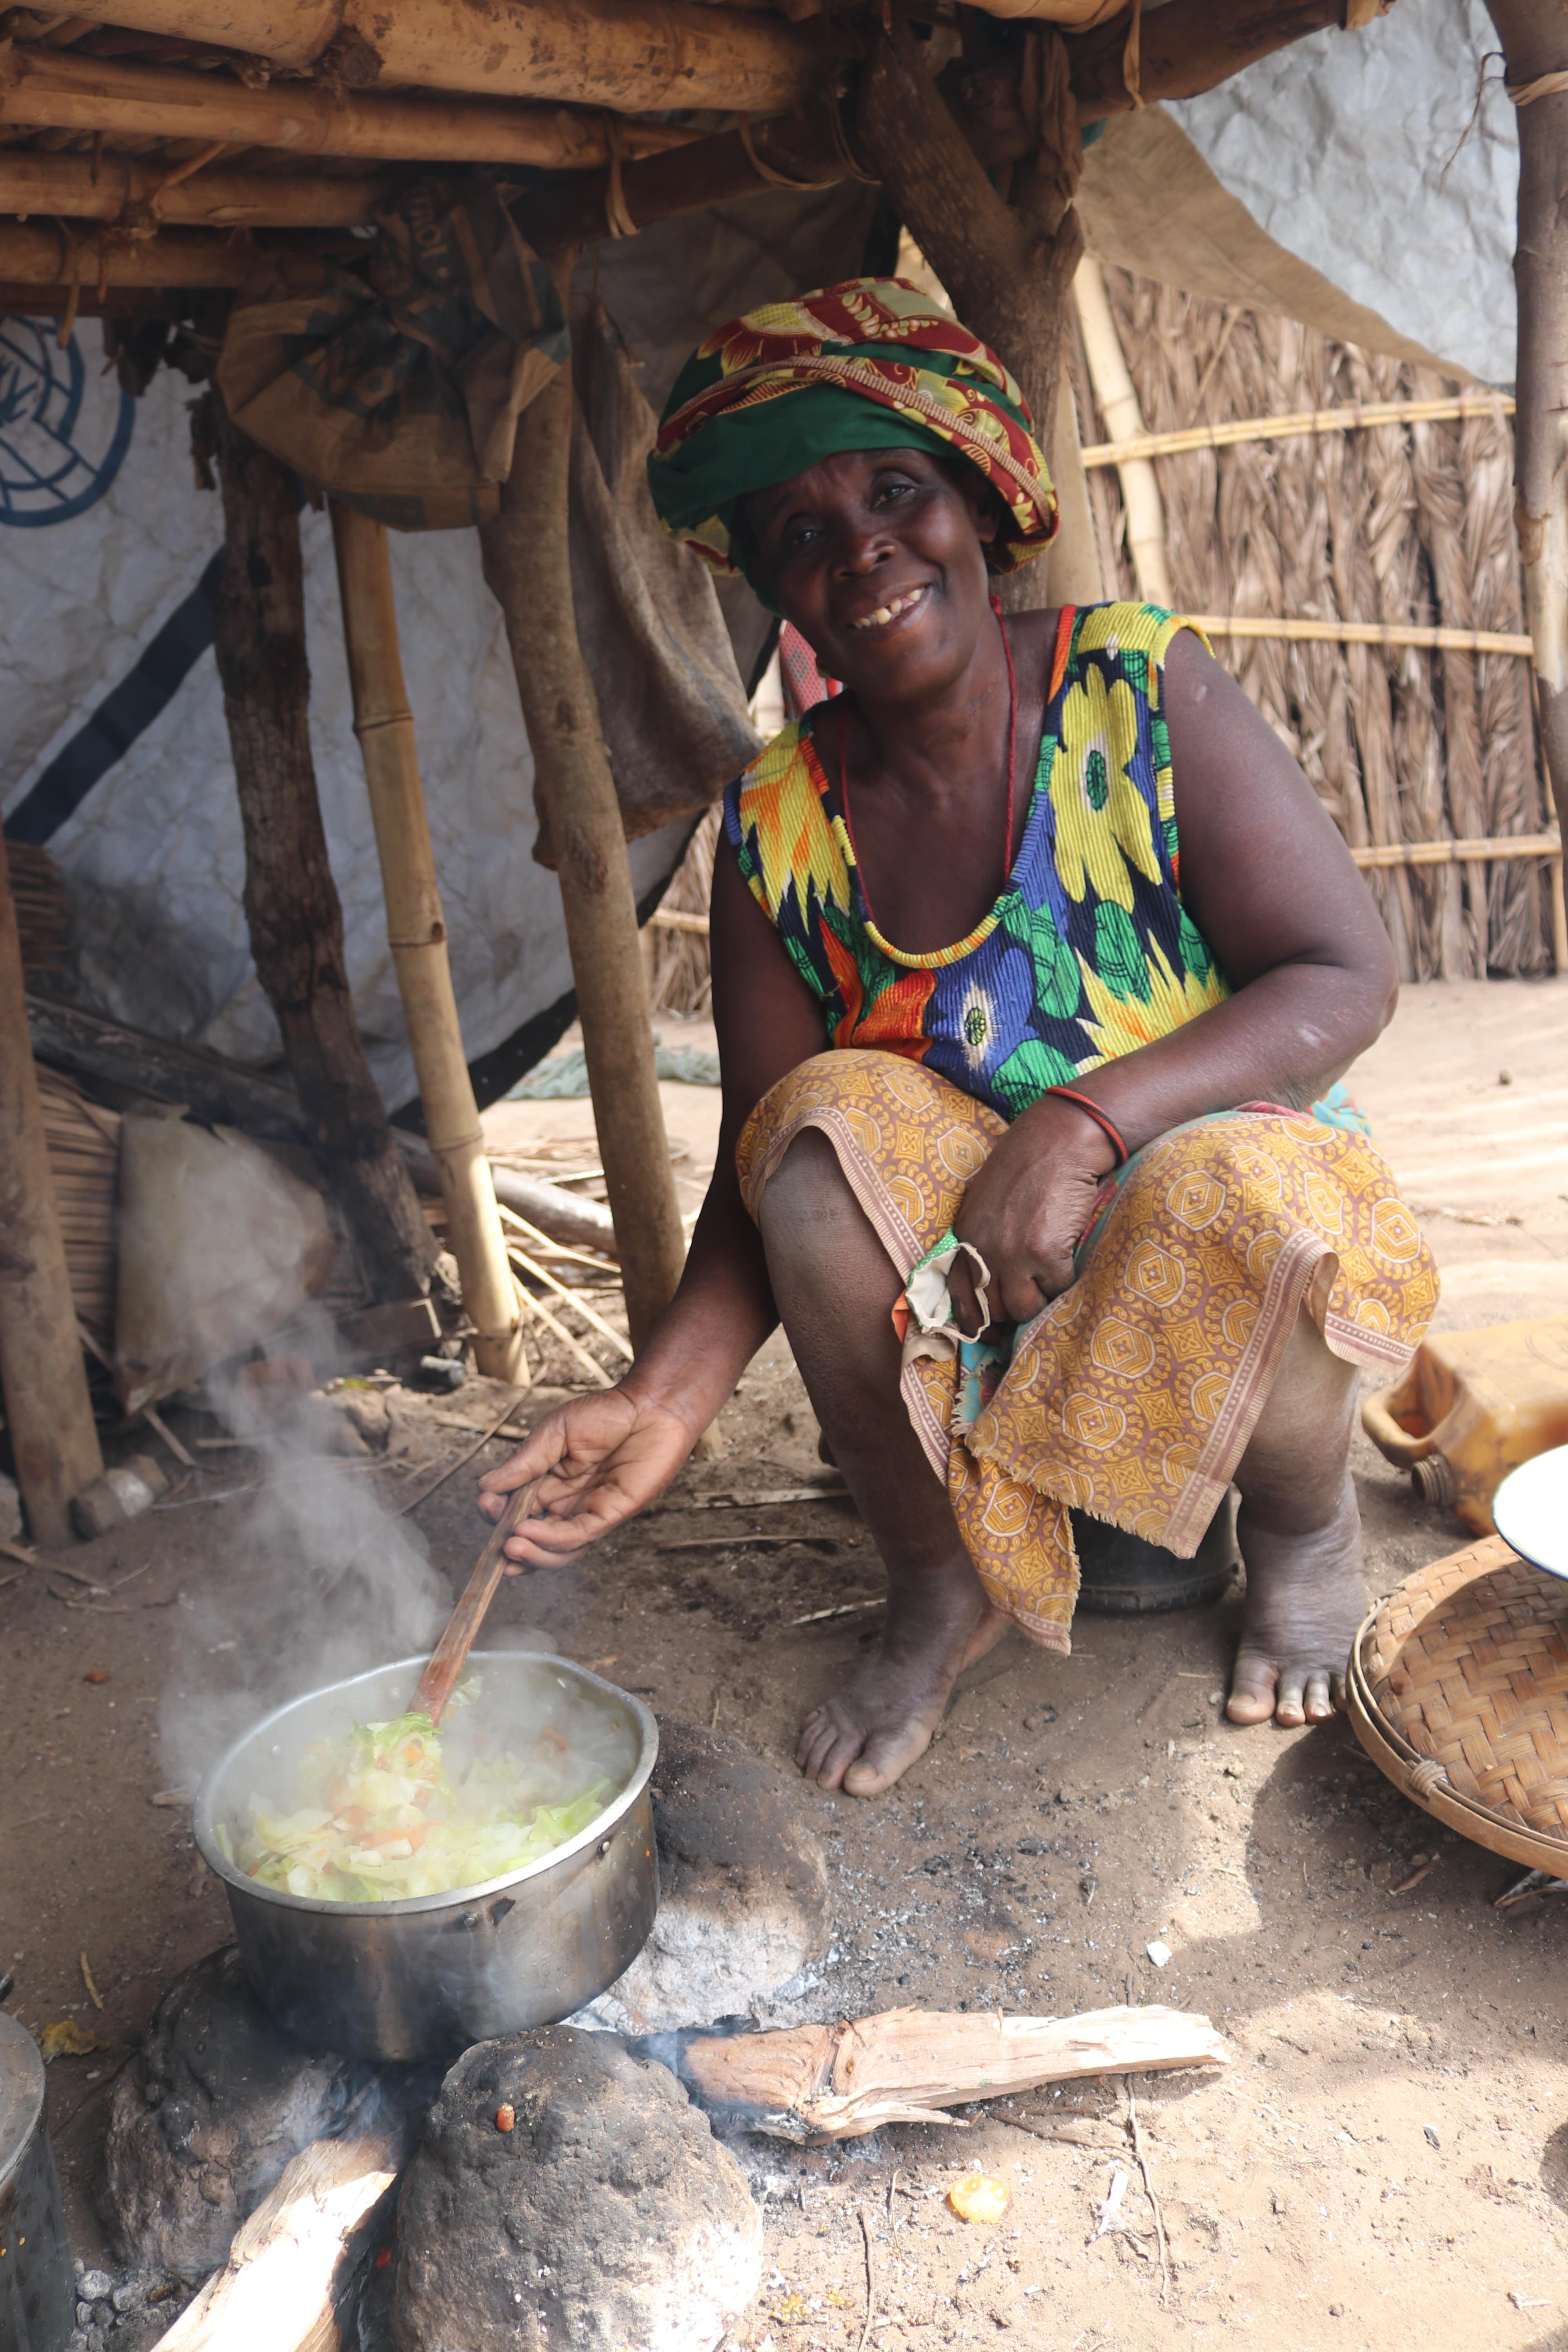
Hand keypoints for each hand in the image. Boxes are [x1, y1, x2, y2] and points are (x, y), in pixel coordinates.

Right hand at [475, 1385, 696, 1570]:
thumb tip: (485, 1486)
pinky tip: (530, 1534)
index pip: (517, 1508)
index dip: (499, 1513)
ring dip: (531, 1553)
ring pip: (555, 1548)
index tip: (484, 1504)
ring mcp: (588, 1511)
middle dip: (511, 1544)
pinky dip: (552, 1540)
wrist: (651, 1406)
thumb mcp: (555, 1433)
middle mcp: (567, 1502)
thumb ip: (524, 1462)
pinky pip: (578, 1536)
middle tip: (496, 1542)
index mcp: (549, 1481)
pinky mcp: (610, 1515)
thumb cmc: (606, 1413)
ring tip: (510, 1548)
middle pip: (534, 1536)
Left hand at [949, 1095, 1118, 1330]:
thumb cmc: (1026, 1167)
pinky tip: (1069, 1254)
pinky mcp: (1044, 1254)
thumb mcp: (985, 1204)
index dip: (975, 1321)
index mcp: (964, 1239)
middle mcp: (982, 1251)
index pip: (958, 1299)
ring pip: (1025, 1308)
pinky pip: (1057, 1289)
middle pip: (994, 1310)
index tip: (989, 1331)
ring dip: (1041, 1298)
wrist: (1058, 1141)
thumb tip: (990, 1284)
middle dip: (1014, 1308)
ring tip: (1051, 1273)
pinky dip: (1066, 1278)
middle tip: (1032, 1296)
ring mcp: (1012, 1255)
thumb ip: (980, 1241)